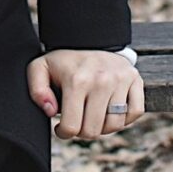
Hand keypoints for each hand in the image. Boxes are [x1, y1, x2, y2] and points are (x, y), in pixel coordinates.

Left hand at [26, 49, 144, 138]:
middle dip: (82, 130)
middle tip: (77, 118)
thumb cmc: (64, 61)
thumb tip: (51, 111)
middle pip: (93, 130)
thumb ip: (37, 90)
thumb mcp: (41, 68)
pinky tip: (110, 109)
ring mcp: (120, 79)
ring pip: (115, 125)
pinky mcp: (135, 79)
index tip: (61, 125)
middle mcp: (101, 80)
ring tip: (92, 113)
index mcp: (77, 80)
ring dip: (103, 126)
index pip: (72, 127)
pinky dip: (124, 117)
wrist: (90, 38)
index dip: (63, 132)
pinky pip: (135, 113)